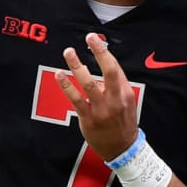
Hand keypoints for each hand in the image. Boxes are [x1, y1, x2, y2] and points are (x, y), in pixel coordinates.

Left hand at [55, 32, 138, 160]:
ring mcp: (102, 110)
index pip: (114, 68)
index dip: (104, 52)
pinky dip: (67, 86)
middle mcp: (115, 100)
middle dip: (99, 52)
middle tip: (90, 37)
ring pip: (89, 84)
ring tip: (69, 53)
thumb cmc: (122, 123)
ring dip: (77, 66)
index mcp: (125, 93)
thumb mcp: (126, 103)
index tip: (94, 39)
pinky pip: (76, 99)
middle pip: (108, 71)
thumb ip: (114, 86)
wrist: (123, 149)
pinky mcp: (89, 119)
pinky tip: (60, 76)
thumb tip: (95, 66)